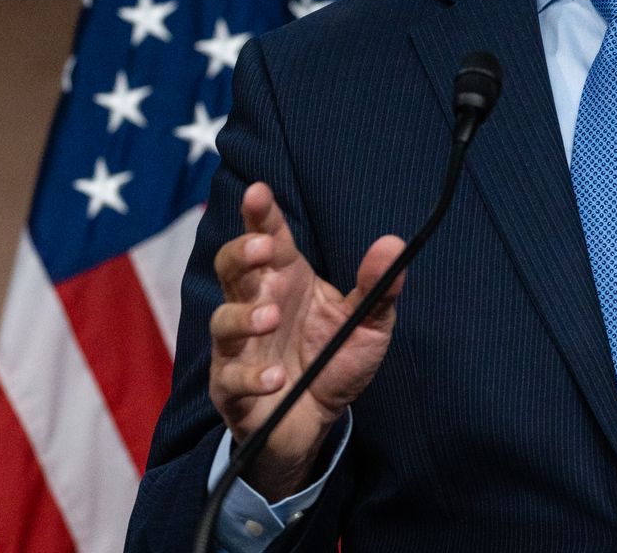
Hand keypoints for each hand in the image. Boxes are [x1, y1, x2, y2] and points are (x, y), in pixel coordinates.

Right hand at [209, 181, 405, 498]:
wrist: (315, 425)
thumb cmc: (334, 363)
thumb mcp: (369, 325)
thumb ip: (378, 287)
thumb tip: (393, 244)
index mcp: (286, 281)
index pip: (268, 238)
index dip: (260, 214)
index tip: (258, 192)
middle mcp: (257, 306)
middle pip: (231, 268)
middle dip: (241, 253)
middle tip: (264, 250)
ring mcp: (239, 347)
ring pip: (223, 319)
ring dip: (243, 316)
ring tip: (272, 318)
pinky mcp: (232, 388)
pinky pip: (231, 378)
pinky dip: (252, 377)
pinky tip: (276, 378)